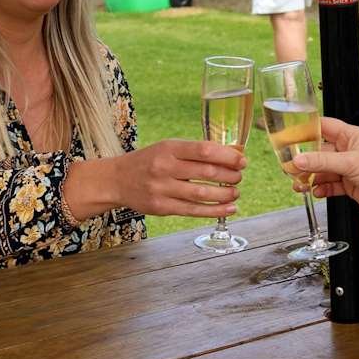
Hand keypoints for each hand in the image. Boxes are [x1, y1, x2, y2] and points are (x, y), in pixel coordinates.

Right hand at [118, 139, 244, 218]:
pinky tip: (229, 208)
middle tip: (239, 177)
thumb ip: (195, 152)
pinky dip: (215, 211)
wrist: (117, 180)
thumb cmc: (149, 161)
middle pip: (206, 173)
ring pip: (202, 194)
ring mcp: (162, 189)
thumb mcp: (168, 148)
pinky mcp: (161, 208)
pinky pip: (193, 211)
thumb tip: (232, 155)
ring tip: (236, 192)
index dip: (227, 156)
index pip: (204, 150)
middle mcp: (165, 167)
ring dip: (225, 194)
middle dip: (229, 176)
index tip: (242, 161)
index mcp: (169, 148)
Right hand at [286, 117, 358, 222]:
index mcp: (352, 136)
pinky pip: (329, 184)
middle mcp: (349, 150)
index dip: (307, 131)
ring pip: (322, 170)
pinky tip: (315, 191)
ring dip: (310, 177)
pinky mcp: (349, 185)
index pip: (324, 127)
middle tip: (290, 166)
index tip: (290, 137)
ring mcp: (349, 169)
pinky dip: (321, 188)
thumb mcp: (350, 162)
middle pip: (319, 151)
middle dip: (305, 159)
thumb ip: (322, 161)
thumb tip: (299, 160)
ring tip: (299, 183)